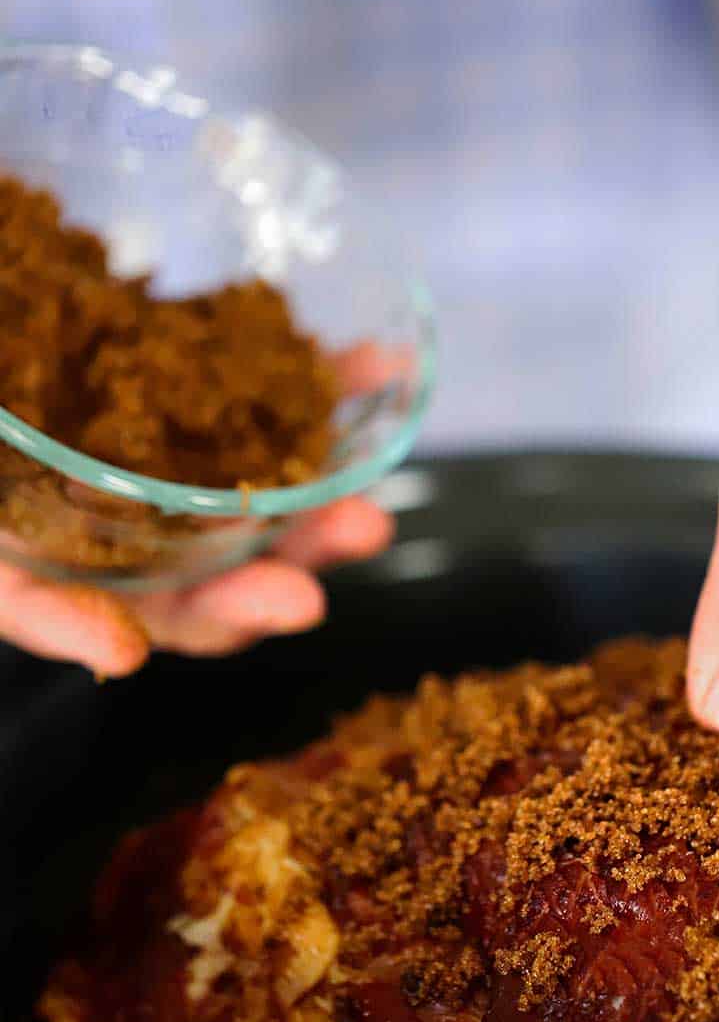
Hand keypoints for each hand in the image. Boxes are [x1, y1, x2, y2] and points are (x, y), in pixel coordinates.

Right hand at [0, 339, 397, 674]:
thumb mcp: (5, 569)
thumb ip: (50, 613)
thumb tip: (123, 657)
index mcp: (134, 586)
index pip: (204, 614)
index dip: (250, 608)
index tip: (300, 600)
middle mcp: (180, 534)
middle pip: (263, 549)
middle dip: (317, 539)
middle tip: (364, 524)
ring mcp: (202, 464)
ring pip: (283, 474)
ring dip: (338, 460)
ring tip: (378, 450)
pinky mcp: (211, 396)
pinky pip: (279, 391)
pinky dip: (331, 379)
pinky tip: (378, 364)